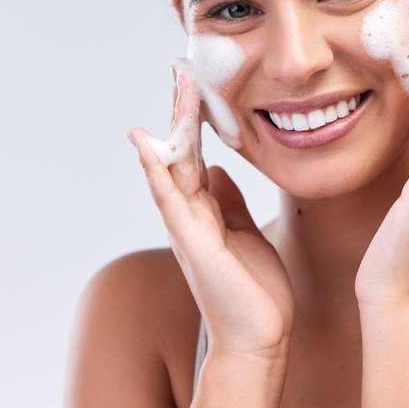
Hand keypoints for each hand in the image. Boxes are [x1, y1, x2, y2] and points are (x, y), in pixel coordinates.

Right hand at [128, 71, 294, 360]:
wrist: (260, 339)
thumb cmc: (255, 291)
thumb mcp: (246, 233)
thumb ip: (228, 202)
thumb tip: (217, 170)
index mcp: (205, 211)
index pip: (193, 154)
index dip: (192, 118)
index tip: (194, 81)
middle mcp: (190, 215)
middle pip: (178, 152)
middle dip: (179, 110)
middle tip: (180, 68)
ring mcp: (188, 229)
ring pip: (172, 167)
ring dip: (171, 126)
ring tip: (174, 87)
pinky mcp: (194, 245)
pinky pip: (172, 200)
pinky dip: (157, 170)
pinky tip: (148, 143)